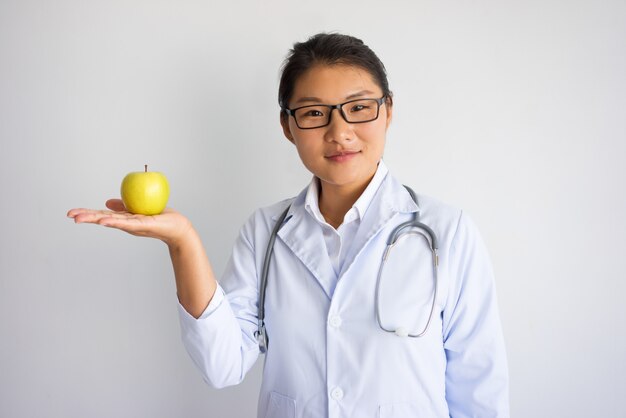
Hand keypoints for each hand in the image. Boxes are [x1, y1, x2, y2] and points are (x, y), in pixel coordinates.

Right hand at [67, 199, 192, 247]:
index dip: (87, 213)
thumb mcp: (138, 208)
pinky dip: (114, 222)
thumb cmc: (160, 217)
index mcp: (123, 218)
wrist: (177, 227)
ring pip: (111, 221)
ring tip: (81, 219)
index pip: (101, 215)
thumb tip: (107, 202)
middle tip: (70, 215)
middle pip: (102, 219)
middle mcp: (126, 223)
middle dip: (86, 217)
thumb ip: (123, 205)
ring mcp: (133, 225)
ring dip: (95, 219)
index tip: (70, 213)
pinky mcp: (143, 225)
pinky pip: (127, 223)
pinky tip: (103, 221)